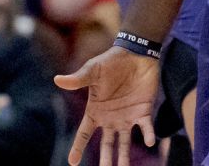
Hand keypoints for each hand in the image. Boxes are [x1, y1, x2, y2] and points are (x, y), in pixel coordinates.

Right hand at [55, 46, 157, 165]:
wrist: (135, 53)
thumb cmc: (111, 61)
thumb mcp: (92, 70)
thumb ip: (78, 79)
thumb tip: (57, 80)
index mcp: (96, 111)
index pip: (84, 133)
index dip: (78, 147)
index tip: (72, 162)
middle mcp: (111, 118)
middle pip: (107, 144)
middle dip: (106, 159)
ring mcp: (127, 116)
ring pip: (125, 142)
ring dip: (125, 156)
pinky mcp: (143, 110)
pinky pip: (146, 127)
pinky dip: (149, 134)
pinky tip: (151, 142)